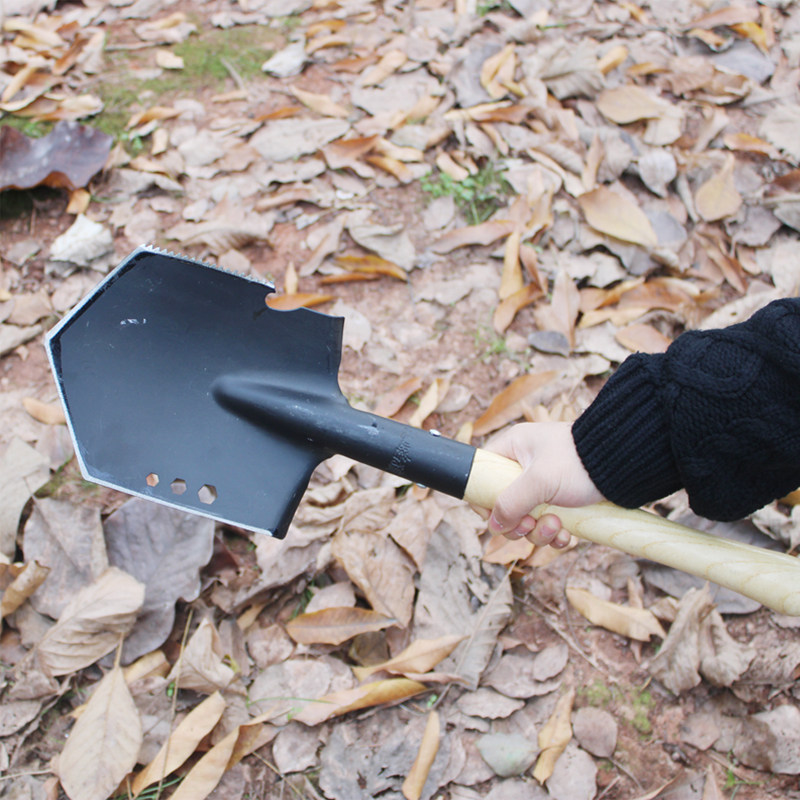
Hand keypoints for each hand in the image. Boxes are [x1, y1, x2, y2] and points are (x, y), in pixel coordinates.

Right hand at [484, 421, 604, 548]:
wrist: (625, 465)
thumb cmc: (580, 462)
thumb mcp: (539, 481)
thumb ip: (510, 502)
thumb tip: (494, 525)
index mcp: (514, 448)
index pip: (483, 475)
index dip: (485, 500)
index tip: (497, 517)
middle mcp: (526, 467)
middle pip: (504, 504)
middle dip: (519, 523)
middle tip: (532, 523)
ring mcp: (545, 486)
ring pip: (526, 519)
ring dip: (539, 532)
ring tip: (557, 526)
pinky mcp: (563, 502)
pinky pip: (547, 525)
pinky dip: (555, 535)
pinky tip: (566, 535)